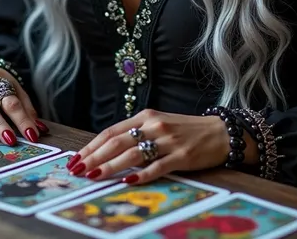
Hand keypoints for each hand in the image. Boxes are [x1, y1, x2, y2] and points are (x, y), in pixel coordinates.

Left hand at [67, 108, 249, 184]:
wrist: (219, 132)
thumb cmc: (185, 131)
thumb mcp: (158, 125)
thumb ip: (136, 135)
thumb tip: (108, 151)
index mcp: (146, 116)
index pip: (112, 131)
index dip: (92, 146)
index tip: (76, 158)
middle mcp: (154, 125)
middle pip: (117, 142)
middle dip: (95, 157)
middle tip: (78, 170)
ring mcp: (168, 141)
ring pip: (132, 154)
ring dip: (110, 166)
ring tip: (94, 176)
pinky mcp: (181, 156)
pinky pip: (157, 167)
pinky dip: (140, 175)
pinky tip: (127, 181)